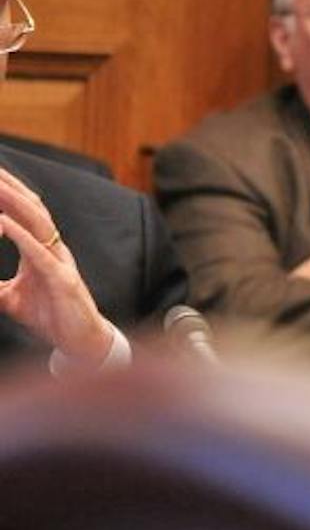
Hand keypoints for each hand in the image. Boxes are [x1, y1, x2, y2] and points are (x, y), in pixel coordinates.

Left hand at [0, 168, 112, 364]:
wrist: (81, 343)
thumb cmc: (51, 317)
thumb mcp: (11, 299)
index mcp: (41, 250)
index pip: (24, 212)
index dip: (8, 191)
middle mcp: (53, 249)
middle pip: (31, 209)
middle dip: (10, 187)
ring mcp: (60, 262)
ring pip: (38, 224)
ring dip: (14, 203)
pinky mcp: (62, 280)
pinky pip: (39, 253)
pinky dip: (20, 236)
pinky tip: (3, 223)